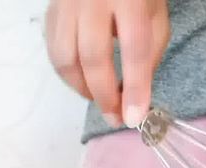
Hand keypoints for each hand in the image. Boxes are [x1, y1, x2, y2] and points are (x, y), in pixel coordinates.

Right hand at [45, 0, 169, 127]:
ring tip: (99, 99)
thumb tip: (134, 97)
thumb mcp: (155, 18)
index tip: (134, 118)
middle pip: (92, 57)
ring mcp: (65, 3)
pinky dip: (68, 74)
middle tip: (115, 118)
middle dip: (104, 95)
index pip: (133, 49)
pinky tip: (83, 80)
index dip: (135, 87)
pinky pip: (52, 50)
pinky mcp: (50, 10)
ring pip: (64, 57)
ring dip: (81, 88)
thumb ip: (149, 54)